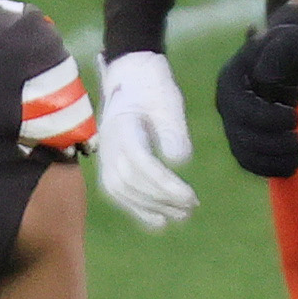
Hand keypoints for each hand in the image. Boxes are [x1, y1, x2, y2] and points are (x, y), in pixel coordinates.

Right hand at [92, 49, 200, 228]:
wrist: (129, 77)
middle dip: (162, 200)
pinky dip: (137, 210)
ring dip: (152, 208)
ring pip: (123, 192)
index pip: (141, 165)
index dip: (166, 185)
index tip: (190, 195)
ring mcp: (105, 158)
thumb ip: (173, 131)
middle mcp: (108, 147)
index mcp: (122, 130)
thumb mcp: (168, 103)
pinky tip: (158, 221)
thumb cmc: (152, 88)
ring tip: (181, 216)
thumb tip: (179, 162)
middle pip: (131, 183)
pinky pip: (118, 194)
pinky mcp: (109, 165)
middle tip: (192, 207)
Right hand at [212, 7, 297, 180]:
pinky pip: (250, 161)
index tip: (297, 118)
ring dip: (274, 161)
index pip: (242, 112)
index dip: (269, 121)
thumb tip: (264, 77)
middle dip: (276, 145)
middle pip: (243, 137)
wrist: (289, 55)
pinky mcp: (244, 136)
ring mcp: (233, 123)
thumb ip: (277, 52)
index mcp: (230, 82)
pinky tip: (292, 166)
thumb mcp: (288, 40)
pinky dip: (269, 168)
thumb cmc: (290, 45)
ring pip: (245, 154)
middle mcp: (226, 105)